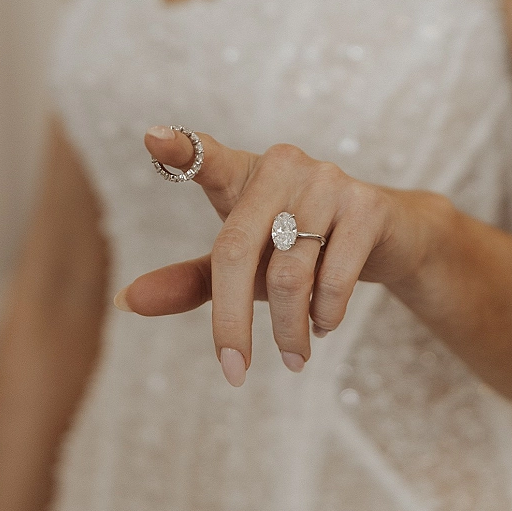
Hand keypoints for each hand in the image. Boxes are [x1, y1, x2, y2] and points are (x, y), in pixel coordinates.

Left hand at [114, 126, 442, 385]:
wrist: (387, 235)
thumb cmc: (296, 248)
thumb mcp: (244, 263)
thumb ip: (190, 279)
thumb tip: (124, 301)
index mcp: (241, 173)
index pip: (204, 157)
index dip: (178, 147)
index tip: (151, 137)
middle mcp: (281, 166)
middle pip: (236, 251)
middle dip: (232, 322)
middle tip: (234, 372)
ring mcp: (326, 180)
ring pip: (289, 274)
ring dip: (289, 330)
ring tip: (292, 357)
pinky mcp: (367, 205)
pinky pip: (335, 277)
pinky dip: (326, 316)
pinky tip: (325, 323)